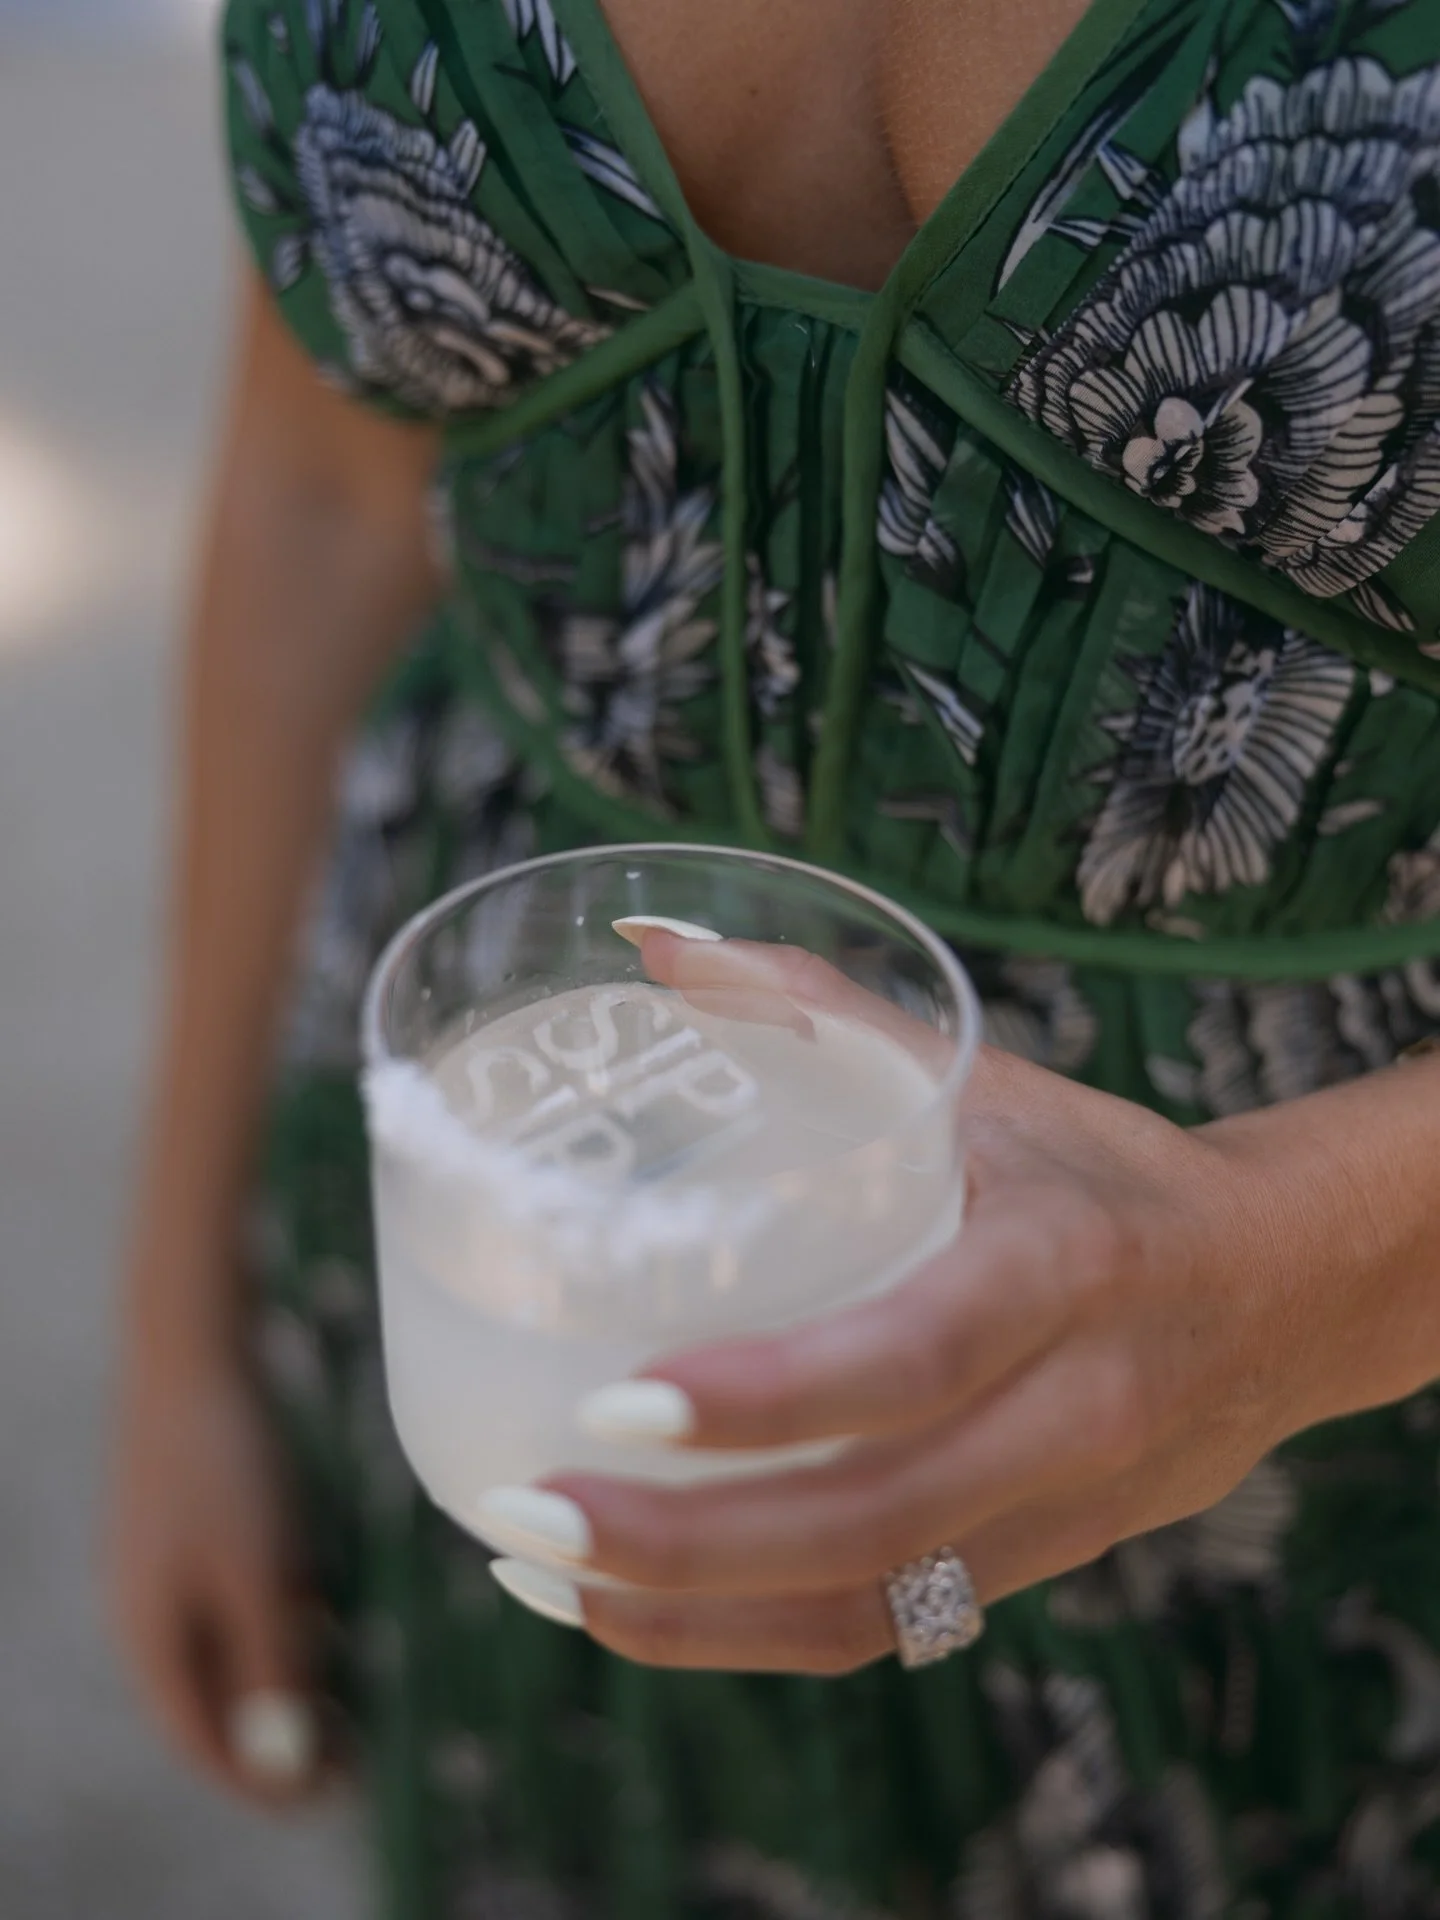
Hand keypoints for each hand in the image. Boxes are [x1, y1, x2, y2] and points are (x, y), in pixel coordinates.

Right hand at [110, 1323, 322, 1802]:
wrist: (194, 1348)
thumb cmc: (227, 1462)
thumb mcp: (259, 1574)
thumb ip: (271, 1668)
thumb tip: (284, 1764)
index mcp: (151, 1639)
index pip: (202, 1741)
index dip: (266, 1779)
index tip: (339, 1794)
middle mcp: (149, 1613)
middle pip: (215, 1700)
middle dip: (284, 1734)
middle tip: (361, 1751)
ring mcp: (167, 1568)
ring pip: (230, 1648)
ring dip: (289, 1676)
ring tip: (360, 1694)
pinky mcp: (193, 1527)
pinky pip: (235, 1599)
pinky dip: (281, 1621)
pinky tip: (331, 1616)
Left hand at [478, 931, 1403, 1673]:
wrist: (1276, 1292)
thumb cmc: (1100, 1171)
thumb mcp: (987, 1083)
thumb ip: (820, 1012)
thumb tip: (650, 945)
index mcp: (1066, 1266)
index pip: (915, 1354)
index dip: (769, 1396)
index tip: (614, 1399)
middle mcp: (1073, 1410)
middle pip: (871, 1517)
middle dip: (684, 1540)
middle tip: (526, 1506)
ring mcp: (1057, 1513)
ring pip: (864, 1603)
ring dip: (691, 1612)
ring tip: (539, 1567)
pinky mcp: (1030, 1569)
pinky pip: (880, 1632)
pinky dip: (742, 1637)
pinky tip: (627, 1610)